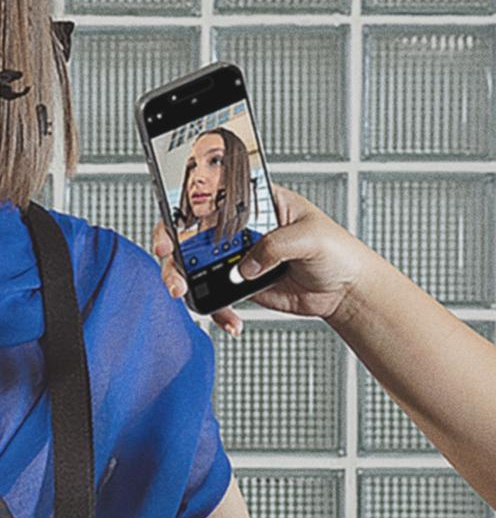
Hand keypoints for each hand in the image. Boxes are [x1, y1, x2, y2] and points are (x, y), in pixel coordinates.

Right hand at [151, 184, 376, 335]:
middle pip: (191, 233)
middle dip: (173, 252)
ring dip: (184, 282)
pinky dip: (216, 310)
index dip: (184, 210)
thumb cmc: (337, 252)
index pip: (212, 198)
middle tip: (172, 267)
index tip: (174, 230)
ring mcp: (236, 257)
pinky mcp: (237, 284)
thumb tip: (246, 265)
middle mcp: (239, 227)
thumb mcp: (311, 236)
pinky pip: (213, 296)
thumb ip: (275, 245)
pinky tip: (231, 319)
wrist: (345, 292)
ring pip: (194, 266)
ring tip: (185, 295)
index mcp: (256, 202)